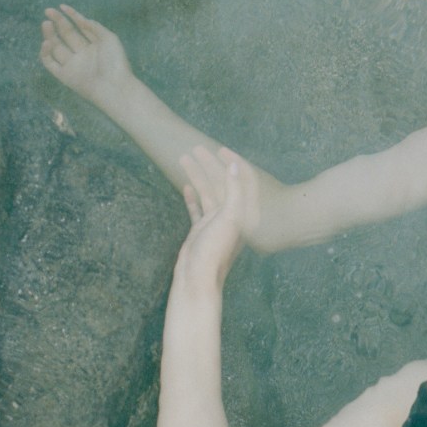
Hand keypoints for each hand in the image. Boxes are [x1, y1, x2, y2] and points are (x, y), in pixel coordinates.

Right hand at [39, 5, 130, 103]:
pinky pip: (50, 63)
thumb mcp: (109, 39)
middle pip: (67, 34)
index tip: (61, 7)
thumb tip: (81, 19)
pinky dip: (45, 53)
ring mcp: (73, 64)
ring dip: (49, 34)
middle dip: (58, 22)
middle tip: (48, 11)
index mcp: (95, 44)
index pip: (81, 27)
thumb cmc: (115, 62)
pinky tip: (47, 42)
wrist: (113, 87)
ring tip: (46, 23)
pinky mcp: (64, 76)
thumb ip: (94, 27)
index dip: (71, 16)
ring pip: (56, 47)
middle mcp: (83, 53)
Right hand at [176, 146, 255, 291]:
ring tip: (183, 159)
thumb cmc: (214, 251)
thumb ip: (234, 192)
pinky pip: (198, 209)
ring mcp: (215, 224)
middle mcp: (231, 217)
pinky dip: (192, 197)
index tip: (220, 150)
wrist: (197, 279)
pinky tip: (185, 186)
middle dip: (210, 165)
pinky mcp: (201, 232)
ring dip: (197, 176)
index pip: (243, 182)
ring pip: (207, 193)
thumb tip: (235, 166)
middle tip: (195, 148)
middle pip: (222, 184)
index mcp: (243, 214)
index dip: (234, 164)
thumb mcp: (228, 218)